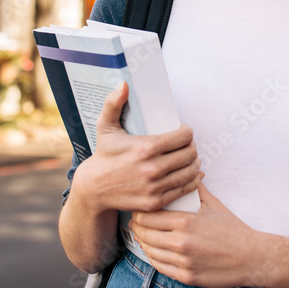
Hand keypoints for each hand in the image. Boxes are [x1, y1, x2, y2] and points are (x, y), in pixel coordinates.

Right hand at [73, 82, 200, 213]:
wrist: (94, 189)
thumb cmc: (104, 154)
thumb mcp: (106, 127)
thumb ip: (113, 103)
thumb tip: (124, 85)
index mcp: (145, 147)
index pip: (183, 137)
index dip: (187, 132)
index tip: (184, 131)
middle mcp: (152, 168)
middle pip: (190, 154)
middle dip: (191, 147)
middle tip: (187, 145)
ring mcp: (154, 187)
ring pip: (190, 172)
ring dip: (194, 163)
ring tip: (190, 158)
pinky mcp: (156, 202)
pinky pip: (184, 189)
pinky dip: (192, 181)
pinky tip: (192, 173)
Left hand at [130, 181, 265, 287]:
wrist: (251, 257)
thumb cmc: (233, 230)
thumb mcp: (213, 204)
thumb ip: (195, 187)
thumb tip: (188, 171)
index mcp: (185, 222)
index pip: (147, 216)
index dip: (139, 211)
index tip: (140, 208)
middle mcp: (181, 243)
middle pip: (143, 233)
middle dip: (137, 226)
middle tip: (137, 221)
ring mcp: (183, 262)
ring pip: (149, 251)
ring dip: (144, 242)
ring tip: (144, 234)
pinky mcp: (186, 277)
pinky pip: (159, 266)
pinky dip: (153, 257)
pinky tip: (155, 250)